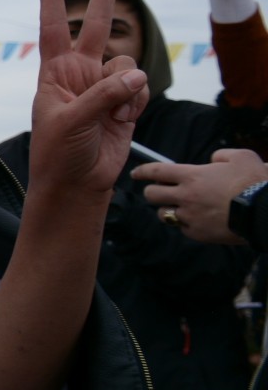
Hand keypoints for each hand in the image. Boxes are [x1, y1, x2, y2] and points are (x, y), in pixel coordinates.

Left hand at [28, 0, 148, 202]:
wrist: (77, 184)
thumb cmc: (59, 153)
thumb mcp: (70, 121)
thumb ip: (102, 95)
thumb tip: (135, 77)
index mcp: (55, 73)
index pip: (53, 28)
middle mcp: (80, 74)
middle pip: (96, 27)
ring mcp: (104, 87)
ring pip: (127, 65)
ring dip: (127, 86)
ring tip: (115, 111)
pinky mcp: (126, 102)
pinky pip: (140, 89)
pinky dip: (137, 102)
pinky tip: (124, 120)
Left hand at [133, 148, 267, 244]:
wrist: (265, 211)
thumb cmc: (254, 181)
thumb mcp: (240, 157)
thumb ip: (220, 156)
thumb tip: (212, 162)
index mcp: (192, 176)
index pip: (155, 171)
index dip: (142, 172)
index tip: (135, 173)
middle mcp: (185, 196)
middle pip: (151, 195)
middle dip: (151, 192)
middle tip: (158, 191)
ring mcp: (189, 217)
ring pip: (163, 214)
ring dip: (167, 209)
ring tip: (181, 207)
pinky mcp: (197, 234)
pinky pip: (182, 228)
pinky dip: (186, 224)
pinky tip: (198, 219)